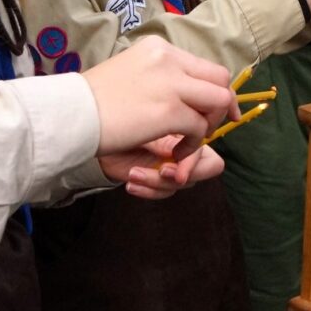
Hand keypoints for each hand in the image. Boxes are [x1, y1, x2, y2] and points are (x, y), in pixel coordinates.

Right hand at [81, 36, 236, 156]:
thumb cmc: (92, 100)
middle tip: (214, 127)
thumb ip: (158, 77)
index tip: (218, 109)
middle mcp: (168, 59)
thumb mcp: (130, 74)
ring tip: (190, 140)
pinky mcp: (168, 110)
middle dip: (223, 105)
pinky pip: (199, 128)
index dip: (217, 89)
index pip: (204, 65)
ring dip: (210, 125)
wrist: (70, 114)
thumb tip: (184, 92)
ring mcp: (170, 83)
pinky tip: (175, 152)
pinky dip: (193, 144)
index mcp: (159, 49)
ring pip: (217, 101)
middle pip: (219, 79)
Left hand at [99, 135, 224, 197]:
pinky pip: (160, 192)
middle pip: (202, 175)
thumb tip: (180, 154)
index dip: (195, 163)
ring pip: (177, 185)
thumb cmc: (123, 118)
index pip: (210, 158)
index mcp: (190, 132)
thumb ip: (169, 139)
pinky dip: (146, 189)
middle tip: (162, 170)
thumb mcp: (149, 125)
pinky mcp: (155, 179)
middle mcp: (185, 150)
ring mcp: (171, 166)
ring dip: (156, 182)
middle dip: (181, 175)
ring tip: (134, 173)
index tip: (173, 160)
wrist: (100, 131)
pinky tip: (131, 182)